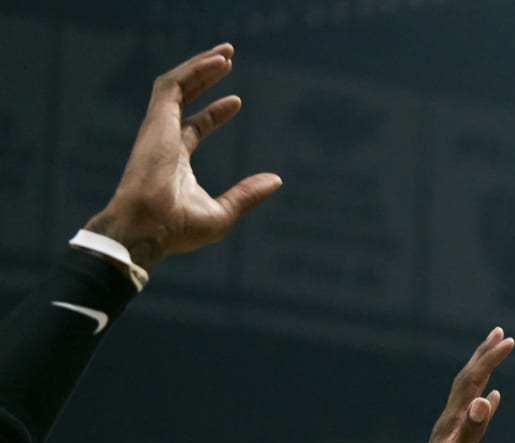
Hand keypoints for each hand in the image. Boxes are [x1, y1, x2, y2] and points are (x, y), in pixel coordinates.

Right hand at [83, 44, 282, 272]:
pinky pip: (173, 84)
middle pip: (183, 98)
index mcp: (174, 160)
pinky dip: (194, 70)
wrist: (149, 227)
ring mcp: (158, 128)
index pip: (194, 127)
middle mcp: (163, 140)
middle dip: (204, 77)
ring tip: (225, 53)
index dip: (214, 113)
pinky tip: (217, 61)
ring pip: (177, 85)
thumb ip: (247, 194)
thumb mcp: (223, 212)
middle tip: (227, 60)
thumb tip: (276, 180)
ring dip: (200, 66)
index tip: (236, 101)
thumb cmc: (178, 228)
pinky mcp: (156, 120)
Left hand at [405, 328, 514, 442]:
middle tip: (500, 334)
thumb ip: (471, 433)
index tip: (507, 340)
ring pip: (469, 394)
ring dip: (482, 373)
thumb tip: (484, 399)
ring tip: (494, 356)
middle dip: (483, 356)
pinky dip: (484, 401)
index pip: (470, 382)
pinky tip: (492, 399)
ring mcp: (453, 435)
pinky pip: (473, 414)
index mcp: (449, 424)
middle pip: (466, 381)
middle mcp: (449, 423)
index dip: (487, 359)